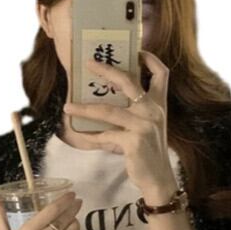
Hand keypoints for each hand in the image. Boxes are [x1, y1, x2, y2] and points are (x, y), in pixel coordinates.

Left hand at [62, 50, 177, 197]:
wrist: (158, 178)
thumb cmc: (149, 152)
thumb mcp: (147, 127)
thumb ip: (132, 113)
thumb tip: (102, 101)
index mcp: (159, 104)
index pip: (162, 73)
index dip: (150, 59)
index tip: (136, 51)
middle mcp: (153, 111)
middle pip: (128, 81)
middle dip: (107, 69)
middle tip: (88, 64)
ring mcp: (144, 125)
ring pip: (108, 110)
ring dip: (85, 108)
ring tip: (68, 106)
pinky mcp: (134, 142)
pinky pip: (106, 135)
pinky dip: (92, 136)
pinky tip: (81, 136)